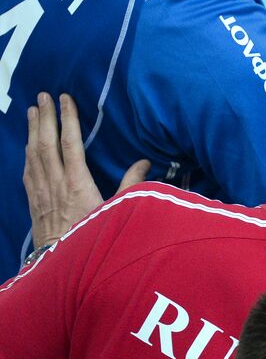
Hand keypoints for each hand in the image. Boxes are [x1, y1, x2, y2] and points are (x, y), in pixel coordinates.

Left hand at [23, 93, 148, 247]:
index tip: (65, 99)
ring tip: (31, 111)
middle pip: (46, 143)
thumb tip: (145, 163)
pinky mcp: (34, 201)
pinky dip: (27, 153)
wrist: (62, 262)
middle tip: (42, 96)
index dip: (67, 119)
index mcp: (77, 182)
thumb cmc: (93, 236)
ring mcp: (41, 191)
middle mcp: (55, 183)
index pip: (70, 143)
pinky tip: (27, 145)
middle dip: (44, 117)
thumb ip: (131, 185)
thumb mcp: (116, 211)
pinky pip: (28, 171)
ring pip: (33, 154)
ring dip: (32, 131)